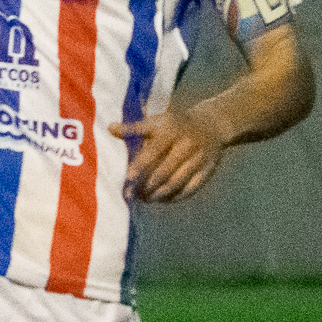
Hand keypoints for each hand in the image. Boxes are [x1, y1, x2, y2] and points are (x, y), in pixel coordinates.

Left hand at [110, 106, 228, 202]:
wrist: (212, 124)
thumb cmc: (176, 124)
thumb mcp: (157, 121)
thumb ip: (134, 128)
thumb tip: (109, 128)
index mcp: (172, 131)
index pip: (153, 151)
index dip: (140, 166)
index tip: (127, 179)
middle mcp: (186, 144)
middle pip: (165, 170)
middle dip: (148, 185)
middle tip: (134, 195)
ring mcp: (199, 158)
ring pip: (178, 181)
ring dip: (161, 193)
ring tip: (147, 199)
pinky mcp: (207, 169)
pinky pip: (191, 187)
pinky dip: (177, 196)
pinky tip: (164, 200)